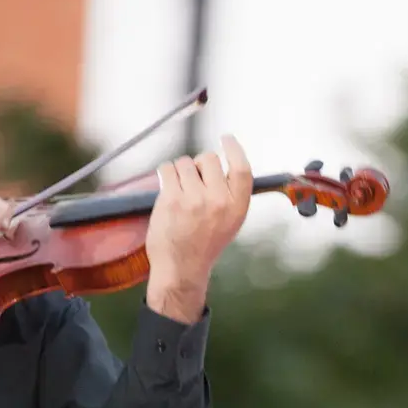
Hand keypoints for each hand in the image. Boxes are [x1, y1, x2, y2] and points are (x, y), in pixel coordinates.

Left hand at [144, 136, 252, 322]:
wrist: (182, 269)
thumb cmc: (204, 244)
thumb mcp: (230, 221)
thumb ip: (229, 194)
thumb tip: (218, 164)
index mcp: (238, 207)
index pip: (242, 168)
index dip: (234, 149)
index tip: (227, 139)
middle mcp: (219, 201)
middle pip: (209, 158)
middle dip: (199, 163)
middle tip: (193, 179)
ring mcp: (195, 200)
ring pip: (185, 162)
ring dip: (180, 171)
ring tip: (179, 191)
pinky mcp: (172, 200)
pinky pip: (167, 169)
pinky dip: (165, 174)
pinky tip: (168, 189)